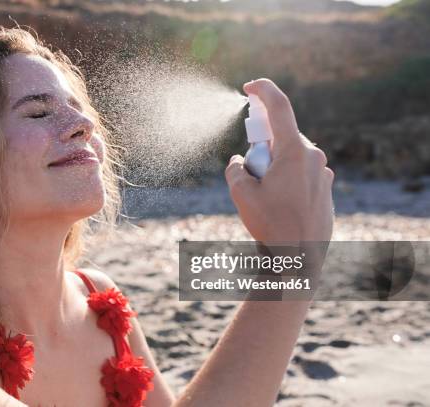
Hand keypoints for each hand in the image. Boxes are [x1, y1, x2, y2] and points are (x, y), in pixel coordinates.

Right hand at [225, 78, 333, 243]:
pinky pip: (301, 174)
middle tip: (250, 172)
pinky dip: (286, 181)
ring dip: (273, 167)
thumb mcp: (242, 194)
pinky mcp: (326, 189)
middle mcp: (314, 157)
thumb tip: (239, 161)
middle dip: (262, 148)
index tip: (250, 86)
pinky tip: (280, 206)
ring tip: (265, 198)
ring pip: (291, 158)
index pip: (280, 107)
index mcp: (294, 152)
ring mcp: (323, 174)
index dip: (263, 90)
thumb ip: (235, 169)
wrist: (300, 260)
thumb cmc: (271, 225)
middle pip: (281, 138)